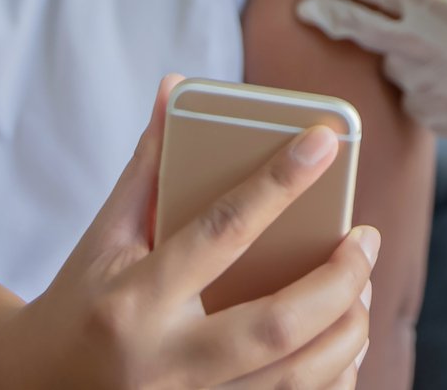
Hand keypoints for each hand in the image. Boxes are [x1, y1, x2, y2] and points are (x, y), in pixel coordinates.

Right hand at [0, 77, 378, 389]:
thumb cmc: (80, 302)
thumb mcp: (105, 235)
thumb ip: (150, 167)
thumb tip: (178, 87)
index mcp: (133, 300)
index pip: (220, 232)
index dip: (278, 183)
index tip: (325, 142)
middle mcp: (163, 362)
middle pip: (276, 324)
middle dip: (338, 280)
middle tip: (366, 239)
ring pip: (295, 379)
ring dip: (348, 330)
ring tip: (362, 286)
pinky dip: (332, 376)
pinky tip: (345, 339)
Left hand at [295, 0, 446, 144]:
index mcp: (434, 13)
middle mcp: (423, 49)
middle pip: (362, 28)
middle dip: (330, 15)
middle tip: (306, 9)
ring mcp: (426, 89)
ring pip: (394, 73)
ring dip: (407, 66)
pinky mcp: (434, 120)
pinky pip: (415, 103)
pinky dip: (427, 95)